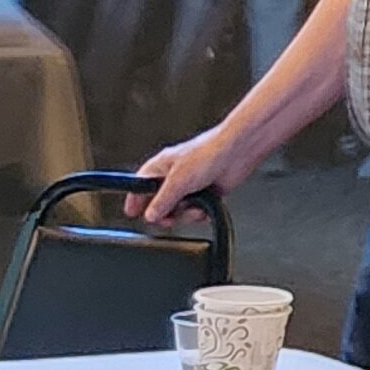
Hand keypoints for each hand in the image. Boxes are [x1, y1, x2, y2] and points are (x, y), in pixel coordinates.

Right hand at [129, 126, 243, 225]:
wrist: (237, 152)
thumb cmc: (209, 153)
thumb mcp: (178, 181)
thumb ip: (162, 201)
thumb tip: (151, 214)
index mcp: (162, 166)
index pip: (140, 185)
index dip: (135, 200)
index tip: (132, 212)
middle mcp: (174, 176)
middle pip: (160, 203)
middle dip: (166, 213)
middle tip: (169, 217)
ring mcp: (190, 185)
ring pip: (178, 210)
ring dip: (186, 214)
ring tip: (193, 208)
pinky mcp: (205, 193)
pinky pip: (194, 211)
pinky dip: (199, 212)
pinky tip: (204, 207)